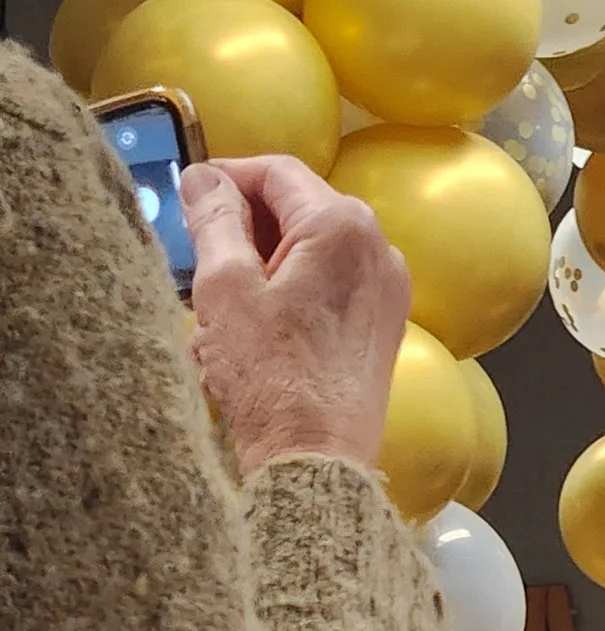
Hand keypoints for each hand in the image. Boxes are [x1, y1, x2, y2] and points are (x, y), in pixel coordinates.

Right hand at [182, 156, 409, 477]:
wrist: (318, 458)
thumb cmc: (271, 376)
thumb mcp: (225, 284)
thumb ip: (215, 217)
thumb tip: (206, 178)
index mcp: (343, 227)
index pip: (277, 172)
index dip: (228, 177)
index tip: (190, 197)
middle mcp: (379, 250)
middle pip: (300, 208)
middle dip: (247, 223)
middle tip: (202, 254)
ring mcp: (388, 290)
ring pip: (315, 248)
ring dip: (266, 259)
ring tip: (226, 301)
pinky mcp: (384, 324)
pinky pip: (332, 285)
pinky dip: (293, 289)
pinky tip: (260, 326)